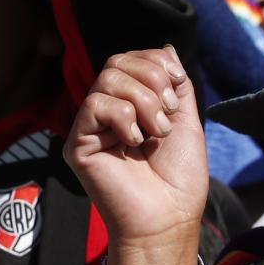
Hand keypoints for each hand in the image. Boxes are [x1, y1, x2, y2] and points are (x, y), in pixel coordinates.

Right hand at [64, 47, 206, 264]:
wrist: (167, 216)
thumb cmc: (177, 178)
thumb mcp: (185, 119)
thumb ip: (176, 83)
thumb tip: (167, 48)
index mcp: (131, 105)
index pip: (131, 59)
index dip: (156, 63)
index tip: (177, 89)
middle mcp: (107, 112)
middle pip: (116, 62)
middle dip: (151, 79)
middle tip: (166, 113)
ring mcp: (90, 127)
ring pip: (106, 80)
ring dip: (142, 101)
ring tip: (154, 132)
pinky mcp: (78, 143)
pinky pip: (95, 105)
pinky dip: (123, 117)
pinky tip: (134, 141)